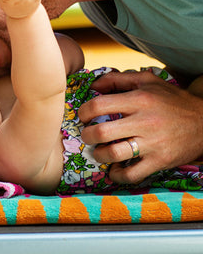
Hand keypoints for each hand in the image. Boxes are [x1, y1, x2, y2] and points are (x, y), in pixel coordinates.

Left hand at [78, 70, 202, 183]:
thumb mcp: (147, 81)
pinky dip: (118, 175)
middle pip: (102, 132)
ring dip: (98, 154)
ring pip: (114, 154)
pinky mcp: (160, 161)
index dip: (83, 112)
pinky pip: (133, 174)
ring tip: (98, 151)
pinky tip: (113, 168)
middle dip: (87, 135)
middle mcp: (145, 121)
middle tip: (87, 135)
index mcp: (139, 99)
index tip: (83, 116)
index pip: (99, 106)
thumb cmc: (170, 99)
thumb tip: (94, 85)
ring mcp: (153, 143)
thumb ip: (117, 79)